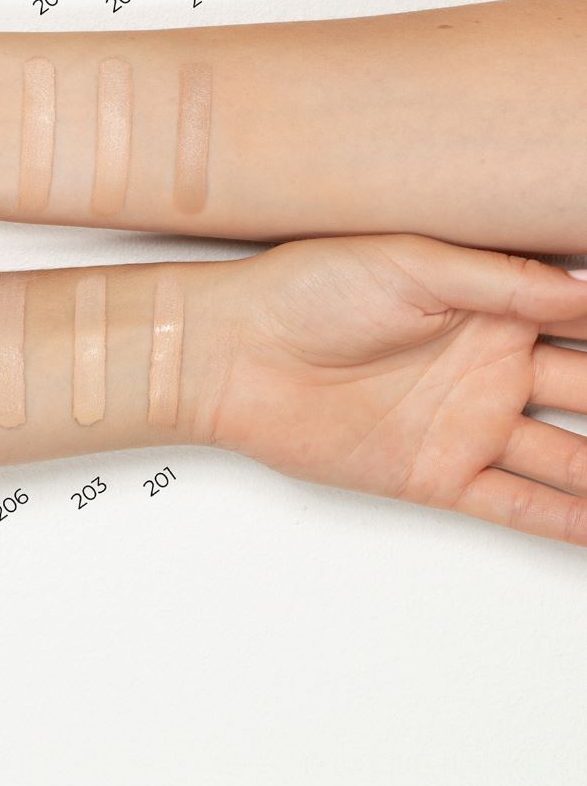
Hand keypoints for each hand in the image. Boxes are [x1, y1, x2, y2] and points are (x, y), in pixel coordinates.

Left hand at [205, 234, 586, 544]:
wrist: (233, 351)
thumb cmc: (305, 288)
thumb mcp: (408, 264)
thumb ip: (498, 282)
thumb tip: (577, 289)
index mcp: (491, 305)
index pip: (584, 316)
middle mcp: (491, 364)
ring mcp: (469, 422)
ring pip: (571, 453)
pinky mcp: (438, 473)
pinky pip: (518, 503)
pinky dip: (568, 520)